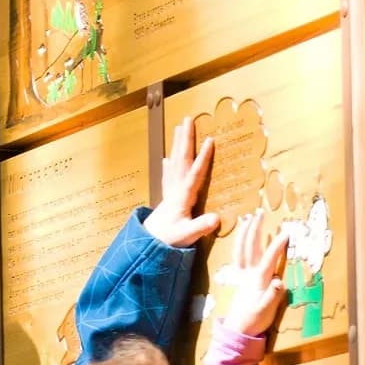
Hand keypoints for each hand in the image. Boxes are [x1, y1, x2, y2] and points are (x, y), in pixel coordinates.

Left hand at [149, 118, 220, 247]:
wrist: (148, 245)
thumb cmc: (168, 239)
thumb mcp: (186, 235)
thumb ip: (200, 226)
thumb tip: (216, 219)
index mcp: (183, 196)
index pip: (195, 173)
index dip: (203, 157)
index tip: (210, 141)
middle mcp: (175, 189)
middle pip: (181, 159)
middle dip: (185, 140)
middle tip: (188, 120)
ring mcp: (170, 192)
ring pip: (174, 163)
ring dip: (177, 145)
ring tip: (179, 128)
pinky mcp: (166, 197)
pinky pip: (167, 176)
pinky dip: (168, 165)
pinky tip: (166, 158)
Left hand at [224, 209, 289, 336]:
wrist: (239, 330)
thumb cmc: (255, 321)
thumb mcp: (266, 310)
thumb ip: (272, 296)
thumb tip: (279, 282)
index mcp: (258, 280)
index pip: (268, 259)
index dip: (277, 246)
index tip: (286, 232)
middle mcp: (249, 274)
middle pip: (250, 248)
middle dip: (255, 230)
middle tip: (260, 214)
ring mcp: (242, 275)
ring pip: (241, 249)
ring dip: (244, 233)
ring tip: (247, 218)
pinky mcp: (239, 278)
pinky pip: (238, 256)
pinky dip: (239, 244)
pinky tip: (242, 238)